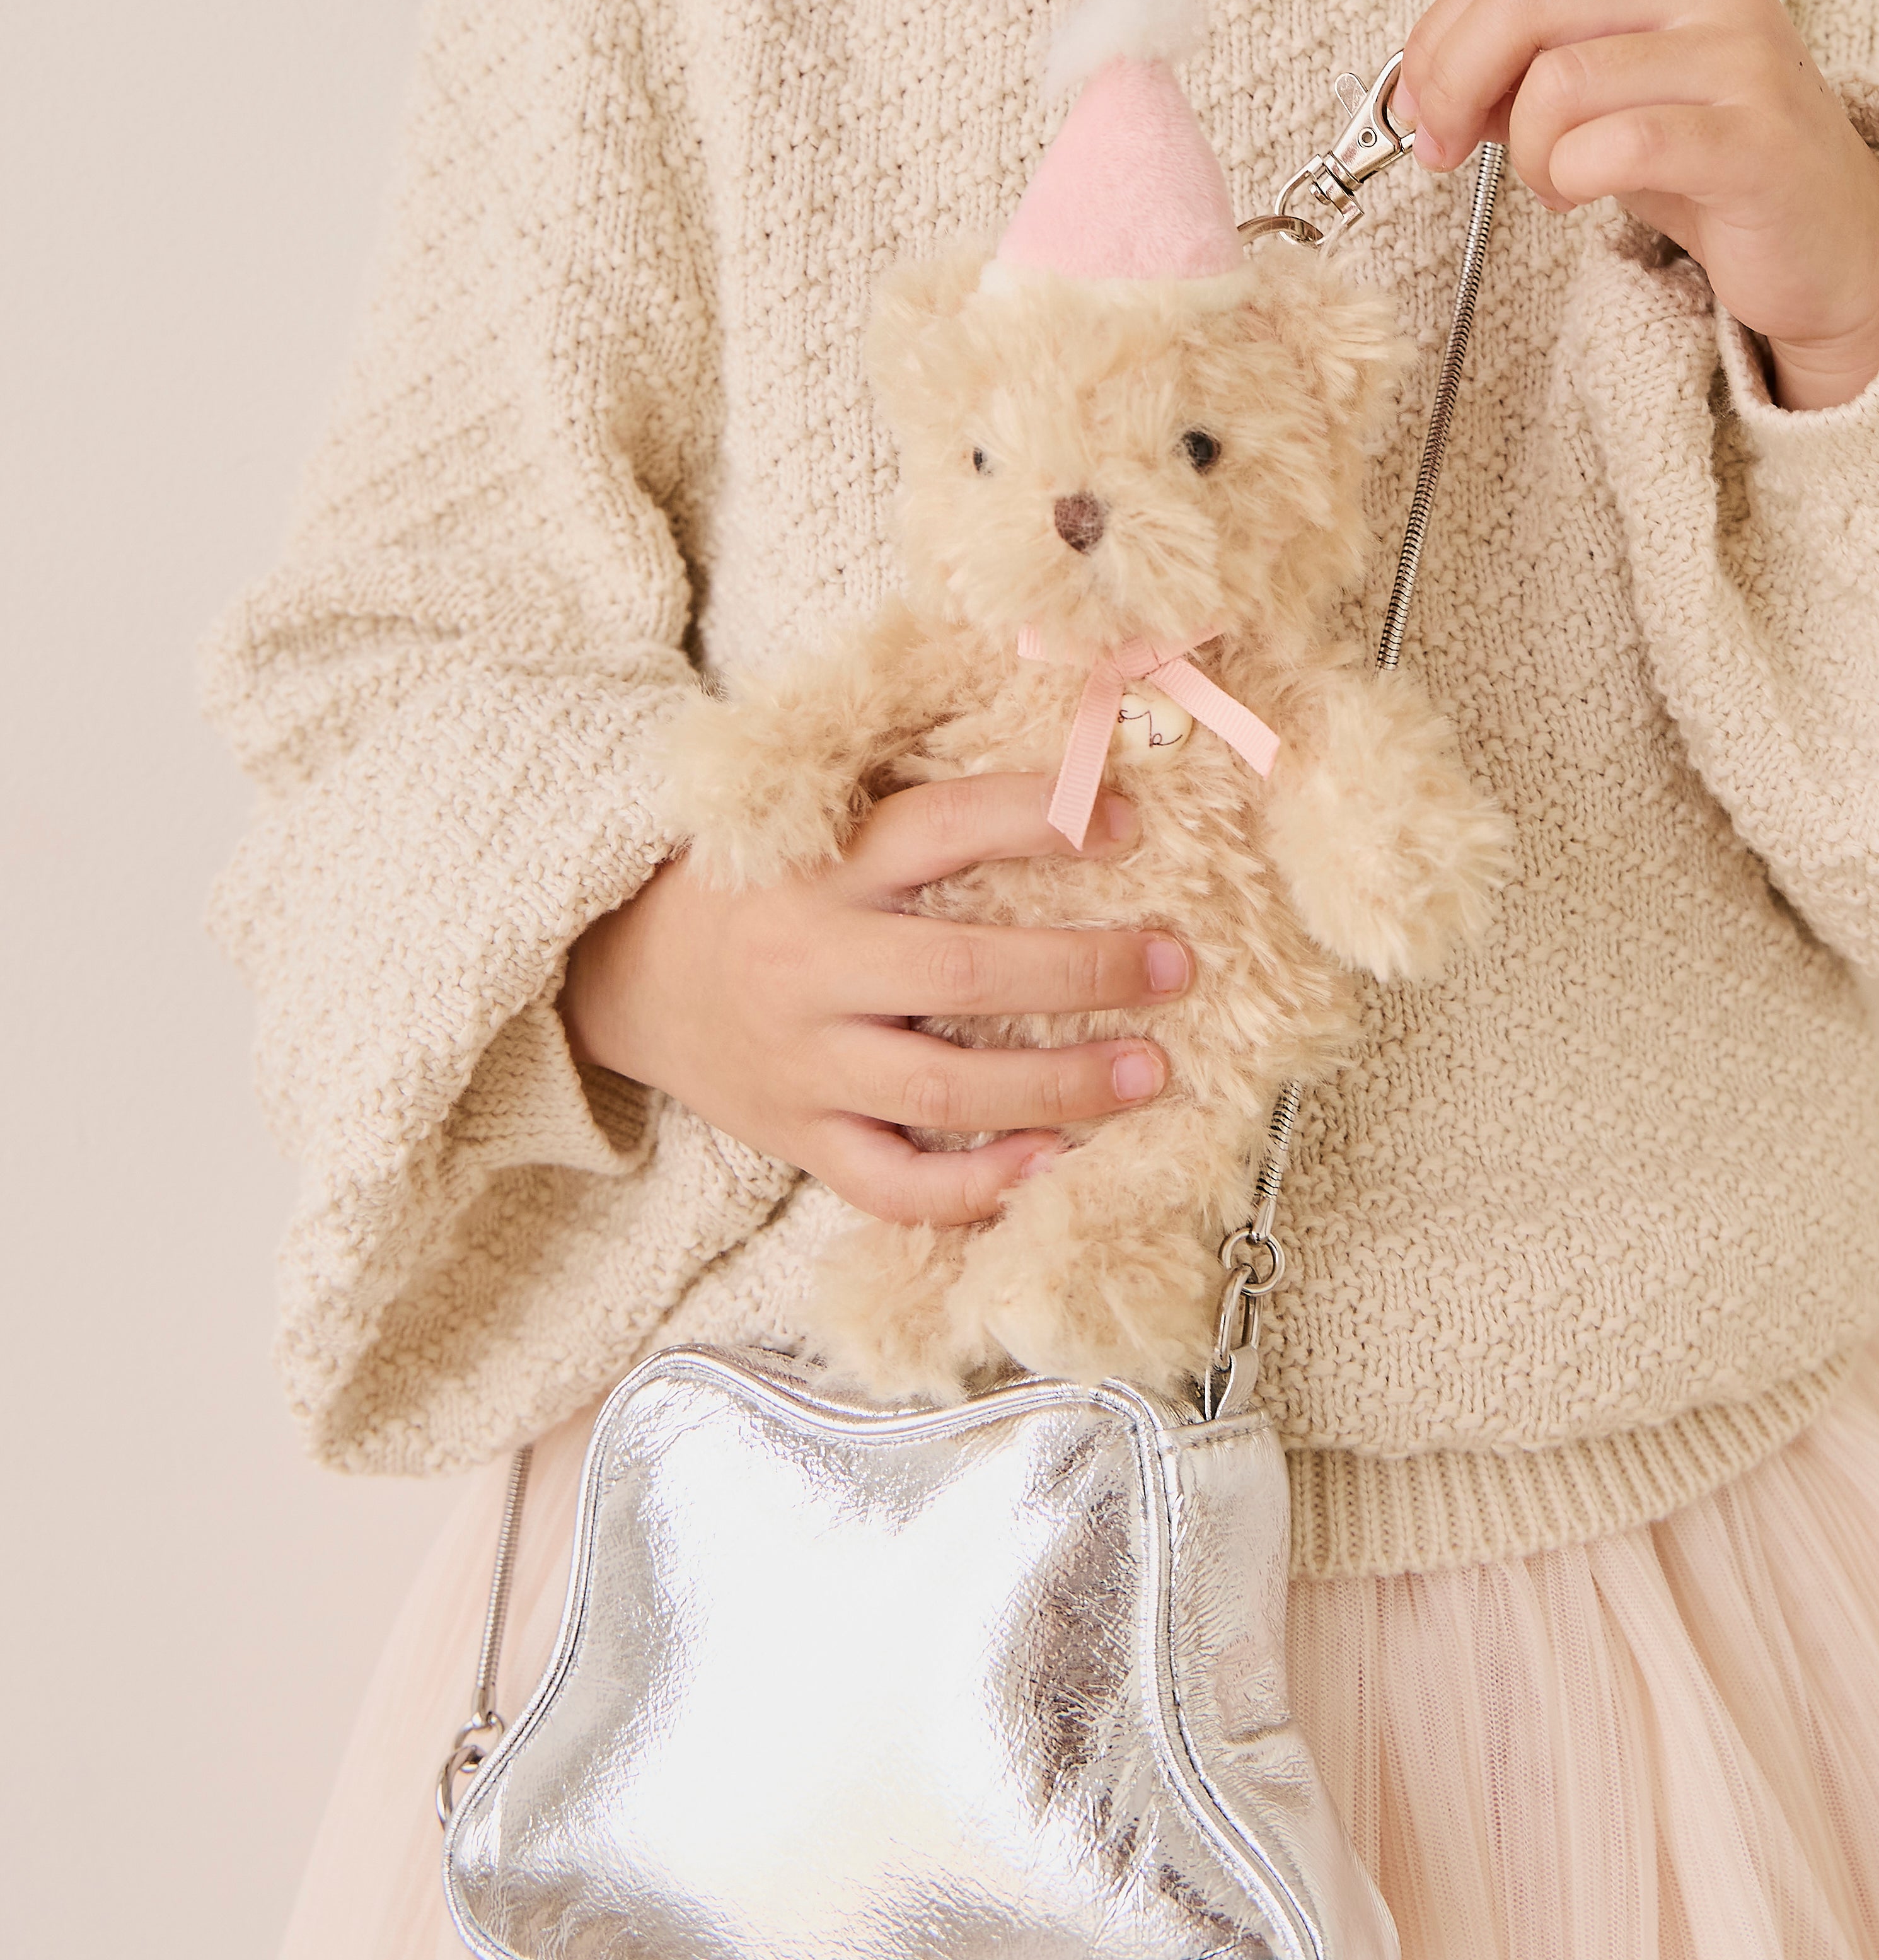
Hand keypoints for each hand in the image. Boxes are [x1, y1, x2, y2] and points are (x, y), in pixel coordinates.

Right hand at [559, 772, 1191, 1225]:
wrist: (625, 974)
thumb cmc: (756, 889)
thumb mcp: (813, 826)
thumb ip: (920, 812)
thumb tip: (1075, 773)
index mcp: (819, 868)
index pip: (939, 830)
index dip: (1038, 820)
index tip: (1129, 822)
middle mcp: (811, 965)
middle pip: (962, 974)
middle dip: (1082, 972)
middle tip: (1173, 965)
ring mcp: (804, 1063)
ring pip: (945, 1090)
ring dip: (1061, 1085)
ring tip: (1150, 1071)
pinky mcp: (800, 1138)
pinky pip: (895, 1182)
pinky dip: (978, 1186)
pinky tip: (1053, 1163)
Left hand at [1394, 0, 1878, 408]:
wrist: (1834, 247)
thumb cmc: (1714, 168)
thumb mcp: (1610, 102)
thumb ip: (1526, 75)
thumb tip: (1425, 85)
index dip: (1438, 37)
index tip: (1416, 107)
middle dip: (1451, 82)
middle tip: (1441, 148)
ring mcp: (1741, 60)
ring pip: (1561, 81)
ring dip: (1525, 151)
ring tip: (1555, 182)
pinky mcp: (1756, 140)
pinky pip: (1620, 146)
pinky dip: (1571, 178)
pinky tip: (1584, 197)